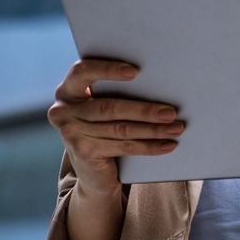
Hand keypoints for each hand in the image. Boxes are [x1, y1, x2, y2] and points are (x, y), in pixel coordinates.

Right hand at [47, 59, 183, 193]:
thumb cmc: (104, 125)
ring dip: (153, 130)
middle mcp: (63, 110)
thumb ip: (117, 92)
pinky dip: (149, 146)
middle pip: (109, 107)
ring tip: (176, 128)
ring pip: (121, 129)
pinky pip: (123, 146)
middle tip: (171, 112)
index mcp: (68, 89)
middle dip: (144, 110)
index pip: (82, 72)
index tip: (135, 72)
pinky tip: (168, 144)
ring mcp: (71, 133)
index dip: (107, 70)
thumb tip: (161, 83)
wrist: (92, 169)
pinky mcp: (83, 152)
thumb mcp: (103, 105)